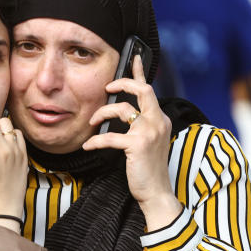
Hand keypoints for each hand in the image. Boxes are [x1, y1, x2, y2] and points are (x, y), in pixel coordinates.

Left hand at [83, 55, 182, 229]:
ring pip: (121, 109)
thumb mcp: (148, 142)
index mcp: (161, 119)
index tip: (134, 58)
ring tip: (93, 122)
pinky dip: (96, 141)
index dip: (140, 72)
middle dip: (122, 82)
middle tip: (107, 86)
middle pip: (142, 89)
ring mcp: (150, 132)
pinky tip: (88, 146)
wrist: (156, 192)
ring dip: (102, 113)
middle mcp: (158, 121)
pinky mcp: (138, 145)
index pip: (150, 90)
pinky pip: (109, 137)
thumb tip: (121, 112)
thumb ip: (140, 125)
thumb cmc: (148, 169)